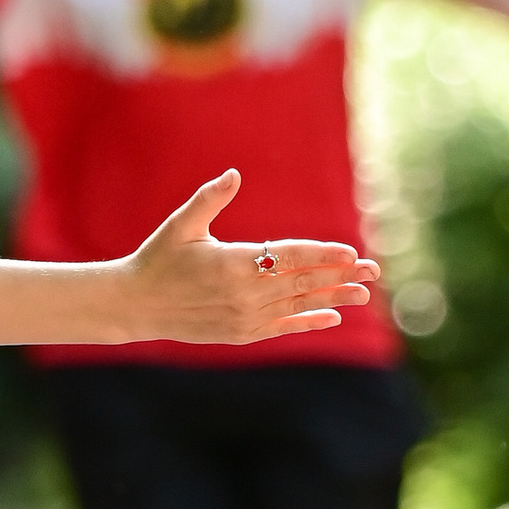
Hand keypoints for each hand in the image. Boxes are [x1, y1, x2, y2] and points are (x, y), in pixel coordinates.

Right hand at [119, 172, 378, 342]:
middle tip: (372, 270)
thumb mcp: (181, 225)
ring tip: (363, 293)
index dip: (321, 253)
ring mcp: (245, 317)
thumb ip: (209, 199)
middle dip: (340, 274)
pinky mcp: (241, 334)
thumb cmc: (158, 258)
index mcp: (234, 263)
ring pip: (298, 305)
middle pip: (302, 282)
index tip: (350, 251)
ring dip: (333, 298)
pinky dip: (308, 321)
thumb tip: (234, 174)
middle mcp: (245, 293)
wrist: (136, 305)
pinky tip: (332, 317)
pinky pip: (283, 327)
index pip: (288, 256)